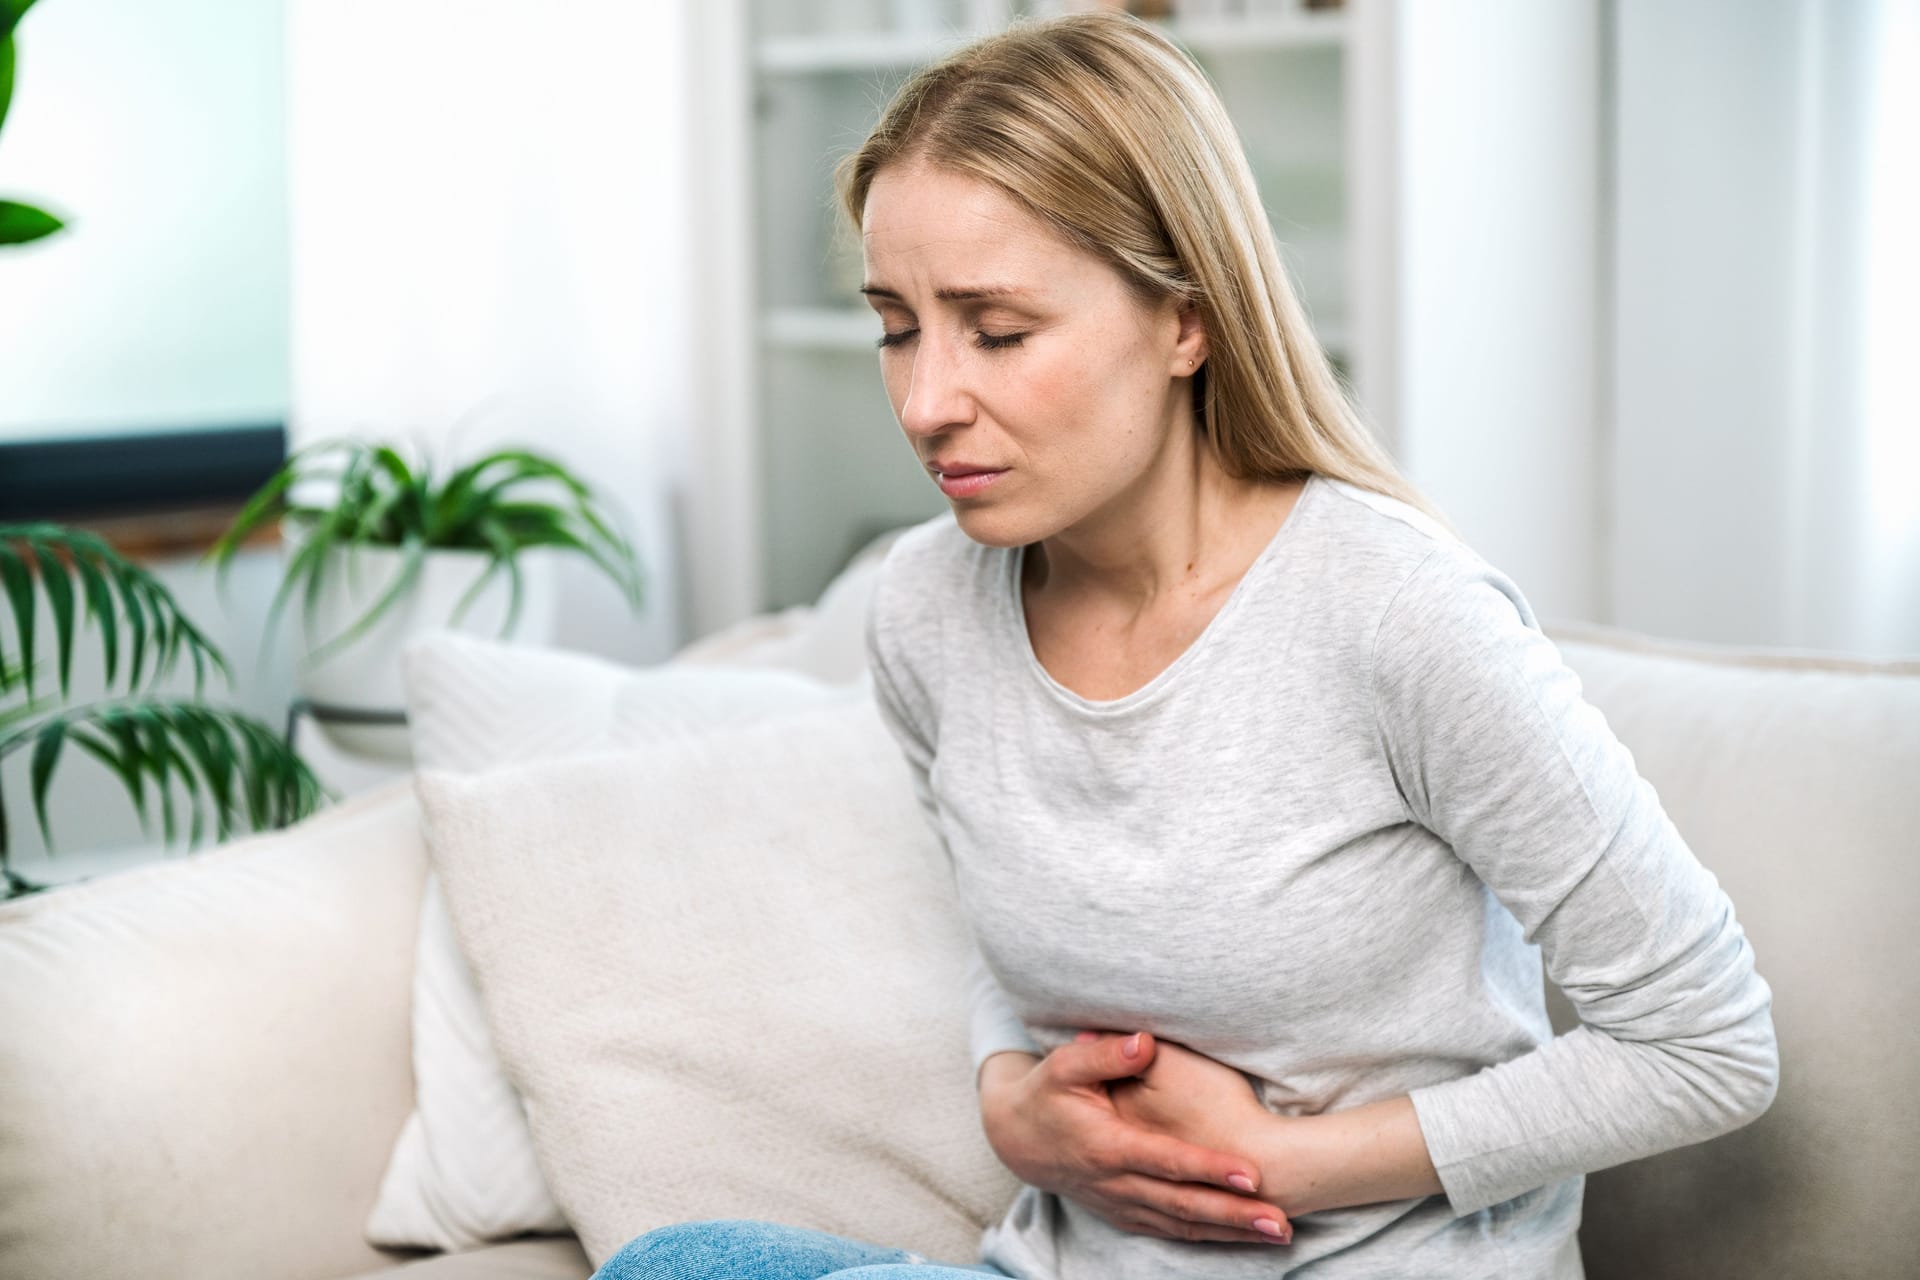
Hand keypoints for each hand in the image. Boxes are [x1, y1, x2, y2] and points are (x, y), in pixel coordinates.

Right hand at [976, 1036, 1293, 1246]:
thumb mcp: (1064, 1065)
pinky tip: (1241, 1238)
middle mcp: (1118, 1184)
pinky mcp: (1125, 1216)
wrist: (1016, 1139)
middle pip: (1185, 1206)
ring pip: (1184, 1226)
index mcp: (1107, 1146)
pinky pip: (1173, 1232)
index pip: (1167, 1162)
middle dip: (1235, 1216)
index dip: (1209, 1168)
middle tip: (1281, 1220)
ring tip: (1278, 1233)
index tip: (1251, 1173)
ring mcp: (1122, 1205)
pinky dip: (1209, 1237)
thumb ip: (1106, 1054)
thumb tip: (1146, 1041)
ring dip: (1231, 1233)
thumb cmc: (1046, 1095)